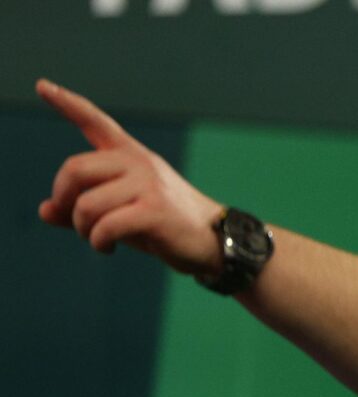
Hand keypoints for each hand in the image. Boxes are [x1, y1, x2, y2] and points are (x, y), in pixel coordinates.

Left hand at [36, 79, 223, 275]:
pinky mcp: (155, 210)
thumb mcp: (121, 212)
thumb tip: (44, 211)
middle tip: (75, 221)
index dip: (67, 103)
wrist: (213, 240)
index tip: (42, 86)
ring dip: (83, 229)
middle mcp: (139, 163)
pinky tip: (108, 248)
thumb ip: (81, 209)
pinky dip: (98, 242)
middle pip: (74, 169)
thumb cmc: (164, 225)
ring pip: (87, 204)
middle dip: (64, 200)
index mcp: (131, 156)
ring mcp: (148, 185)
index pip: (96, 122)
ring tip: (97, 240)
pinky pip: (106, 226)